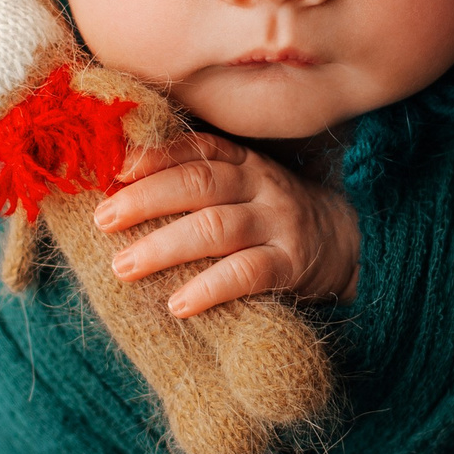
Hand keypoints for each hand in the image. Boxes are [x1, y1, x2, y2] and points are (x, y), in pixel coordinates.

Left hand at [94, 134, 360, 317]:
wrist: (350, 246)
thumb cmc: (273, 220)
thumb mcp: (244, 190)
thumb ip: (198, 185)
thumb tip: (119, 191)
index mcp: (245, 162)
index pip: (197, 148)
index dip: (154, 155)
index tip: (114, 169)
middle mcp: (262, 185)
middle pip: (198, 183)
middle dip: (145, 199)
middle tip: (103, 220)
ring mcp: (279, 224)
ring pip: (215, 228)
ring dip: (163, 246)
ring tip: (123, 266)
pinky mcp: (293, 265)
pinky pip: (247, 273)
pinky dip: (209, 288)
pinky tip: (177, 305)